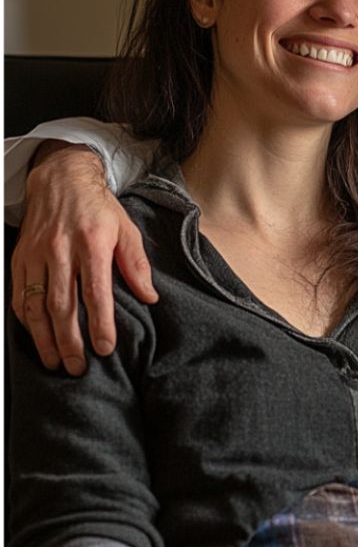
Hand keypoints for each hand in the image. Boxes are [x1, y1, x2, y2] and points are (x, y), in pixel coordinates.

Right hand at [11, 142, 156, 373]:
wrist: (61, 179)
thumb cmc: (100, 209)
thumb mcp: (127, 230)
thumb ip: (136, 265)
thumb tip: (150, 298)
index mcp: (92, 243)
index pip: (96, 291)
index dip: (99, 323)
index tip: (104, 347)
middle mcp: (61, 250)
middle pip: (62, 304)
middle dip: (69, 340)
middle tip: (78, 367)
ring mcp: (36, 254)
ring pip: (36, 304)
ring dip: (44, 338)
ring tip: (55, 362)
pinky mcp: (19, 257)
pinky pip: (19, 294)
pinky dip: (25, 319)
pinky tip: (35, 337)